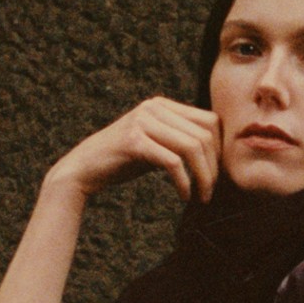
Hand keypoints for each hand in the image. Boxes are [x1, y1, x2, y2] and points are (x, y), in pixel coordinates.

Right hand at [48, 97, 221, 202]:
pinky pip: (173, 162)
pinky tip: (184, 196)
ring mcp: (143, 122)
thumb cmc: (122, 160)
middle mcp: (153, 108)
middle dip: (214, 167)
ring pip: (192, 147)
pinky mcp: (134, 142)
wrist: (84, 168)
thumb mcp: (155, 143)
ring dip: (203, 177)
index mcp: (162, 105)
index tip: (217, 174)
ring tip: (202, 197)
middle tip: (210, 191)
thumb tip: (215, 152)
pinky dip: (184, 182)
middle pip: (204, 135)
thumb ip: (178, 139)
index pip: (209, 121)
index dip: (220, 149)